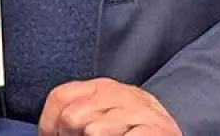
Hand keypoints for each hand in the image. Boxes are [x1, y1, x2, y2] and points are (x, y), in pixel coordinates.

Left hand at [38, 79, 180, 135]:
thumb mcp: (103, 115)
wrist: (171, 130)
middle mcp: (118, 93)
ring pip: (93, 130)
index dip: (49, 125)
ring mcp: (138, 111)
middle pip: (72, 117)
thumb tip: (51, 133)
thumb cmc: (131, 128)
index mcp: (101, 88)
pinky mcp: (156, 129)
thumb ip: (79, 115)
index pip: (60, 97)